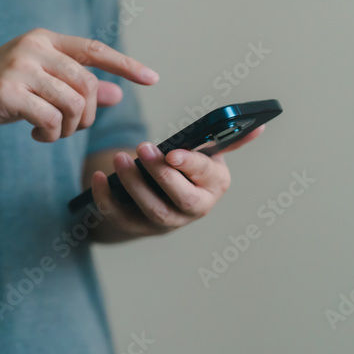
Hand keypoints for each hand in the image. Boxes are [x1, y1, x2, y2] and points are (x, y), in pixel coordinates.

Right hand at [0, 28, 157, 141]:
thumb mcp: (37, 85)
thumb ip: (74, 87)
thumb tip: (117, 95)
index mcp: (43, 39)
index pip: (93, 48)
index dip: (125, 64)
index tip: (153, 78)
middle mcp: (33, 47)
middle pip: (86, 84)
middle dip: (88, 114)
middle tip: (71, 129)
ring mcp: (19, 67)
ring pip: (72, 103)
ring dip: (68, 128)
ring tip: (50, 133)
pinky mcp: (7, 92)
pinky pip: (51, 118)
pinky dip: (51, 134)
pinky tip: (37, 135)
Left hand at [90, 125, 265, 239]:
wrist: (163, 199)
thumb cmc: (188, 170)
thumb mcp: (208, 154)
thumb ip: (227, 140)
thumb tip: (258, 126)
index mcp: (214, 185)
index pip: (204, 177)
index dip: (189, 165)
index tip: (173, 152)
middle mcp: (194, 208)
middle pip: (179, 199)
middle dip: (160, 175)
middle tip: (142, 148)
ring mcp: (165, 222)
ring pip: (151, 209)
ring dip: (134, 185)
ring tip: (119, 159)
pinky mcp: (137, 227)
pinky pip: (120, 217)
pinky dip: (106, 198)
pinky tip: (95, 177)